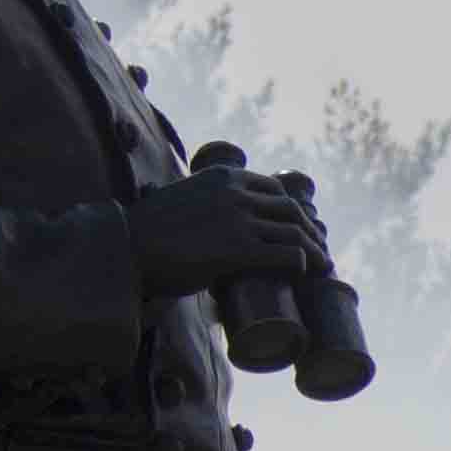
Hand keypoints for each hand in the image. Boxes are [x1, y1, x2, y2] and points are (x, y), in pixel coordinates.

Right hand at [132, 153, 330, 300]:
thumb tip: (208, 224)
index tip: (301, 225)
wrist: (126, 247)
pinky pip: (284, 254)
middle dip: (310, 229)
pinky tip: (306, 273)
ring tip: (324, 266)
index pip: (273, 188)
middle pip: (290, 209)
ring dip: (314, 249)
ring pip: (293, 232)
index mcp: (223, 177)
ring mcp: (239, 220)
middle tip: (319, 248)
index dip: (293, 209)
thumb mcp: (180, 201)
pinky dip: (302, 263)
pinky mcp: (237, 249)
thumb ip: (201, 204)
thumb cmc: (147, 232)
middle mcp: (236, 193)